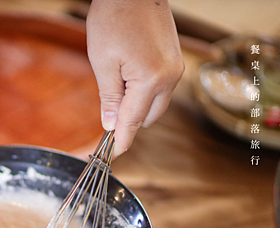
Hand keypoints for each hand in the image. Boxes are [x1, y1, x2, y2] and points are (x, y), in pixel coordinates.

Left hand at [86, 0, 183, 155]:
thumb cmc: (114, 18)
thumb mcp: (102, 62)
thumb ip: (109, 98)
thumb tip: (111, 125)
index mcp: (151, 81)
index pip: (133, 123)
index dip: (120, 142)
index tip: (111, 156)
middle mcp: (170, 78)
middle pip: (147, 118)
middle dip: (128, 121)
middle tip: (107, 112)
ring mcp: (176, 69)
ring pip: (156, 104)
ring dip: (137, 105)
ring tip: (116, 82)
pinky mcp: (176, 61)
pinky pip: (161, 88)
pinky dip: (145, 91)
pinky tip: (129, 75)